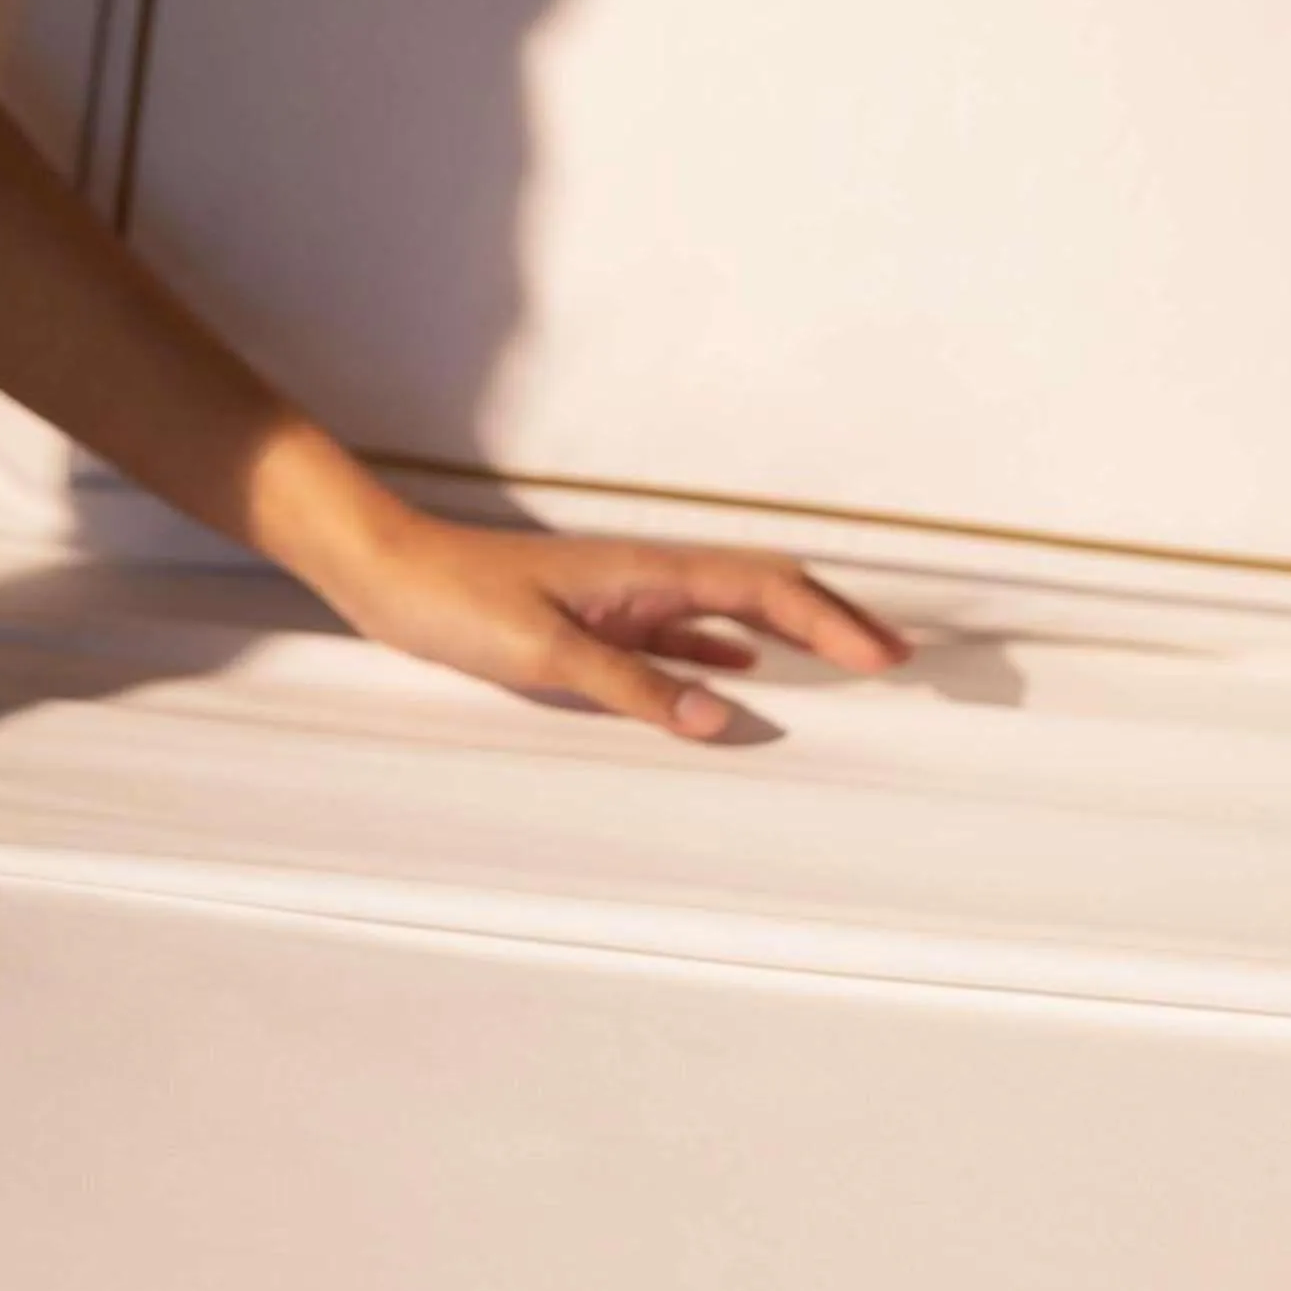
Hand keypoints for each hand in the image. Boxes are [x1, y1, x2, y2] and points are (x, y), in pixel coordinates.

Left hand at [315, 515, 910, 740]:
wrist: (390, 571)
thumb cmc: (457, 601)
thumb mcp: (545, 653)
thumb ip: (634, 685)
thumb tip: (726, 719)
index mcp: (648, 575)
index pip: (763, 593)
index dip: (833, 622)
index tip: (891, 659)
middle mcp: (647, 579)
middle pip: (764, 593)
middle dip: (836, 621)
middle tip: (901, 661)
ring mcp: (624, 598)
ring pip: (732, 614)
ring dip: (793, 636)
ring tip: (848, 665)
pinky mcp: (594, 621)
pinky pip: (683, 636)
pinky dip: (726, 654)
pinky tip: (740, 679)